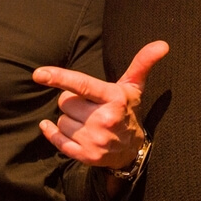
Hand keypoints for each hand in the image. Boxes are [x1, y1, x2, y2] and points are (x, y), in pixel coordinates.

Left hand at [33, 41, 168, 168]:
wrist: (132, 150)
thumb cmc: (127, 110)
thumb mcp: (134, 86)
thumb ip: (142, 62)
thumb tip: (162, 44)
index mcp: (113, 98)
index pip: (82, 84)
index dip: (59, 77)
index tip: (38, 74)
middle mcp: (104, 120)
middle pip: (65, 102)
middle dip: (71, 100)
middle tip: (87, 104)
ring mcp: (94, 140)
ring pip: (60, 120)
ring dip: (67, 118)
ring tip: (85, 120)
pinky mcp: (85, 156)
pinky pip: (57, 140)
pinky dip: (52, 131)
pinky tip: (52, 127)